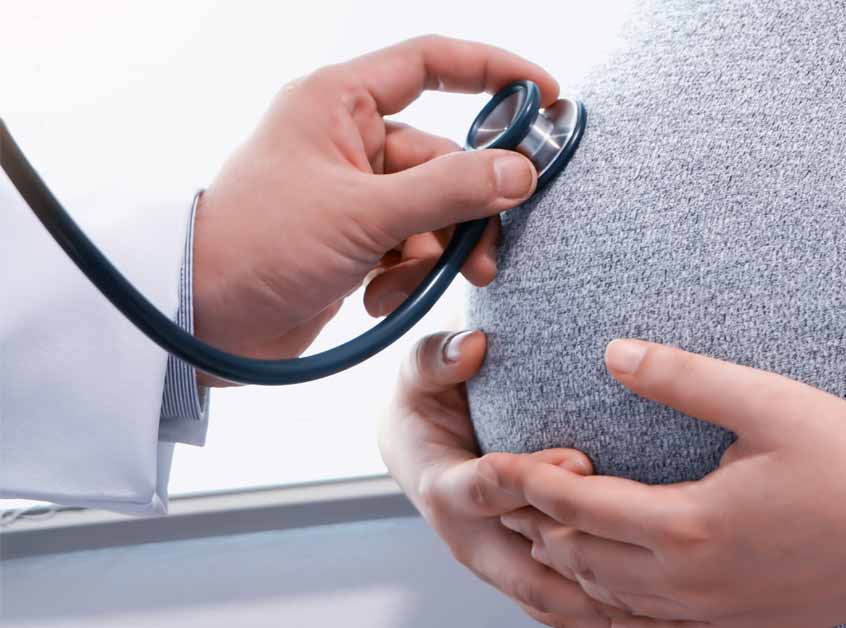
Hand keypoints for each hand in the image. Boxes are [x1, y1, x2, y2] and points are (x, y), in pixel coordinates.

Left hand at [192, 35, 557, 385]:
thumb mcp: (364, 216)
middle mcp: (346, 140)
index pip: (429, 63)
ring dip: (437, 249)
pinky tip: (379, 298)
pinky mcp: (353, 238)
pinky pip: (409, 243)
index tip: (544, 95)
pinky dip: (407, 273)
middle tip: (486, 252)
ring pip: (433, 207)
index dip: (492, 71)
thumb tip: (519, 171)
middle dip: (466, 207)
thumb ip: (448, 191)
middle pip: (443, 156)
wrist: (200, 321)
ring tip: (422, 283)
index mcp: (337, 103)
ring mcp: (351, 192)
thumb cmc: (258, 246)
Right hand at [378, 327, 630, 626]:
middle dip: (587, 571)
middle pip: (530, 575)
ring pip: (554, 604)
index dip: (534, 477)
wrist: (418, 448)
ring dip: (606, 609)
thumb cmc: (425, 404)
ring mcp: (499, 565)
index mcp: (445, 490)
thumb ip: (437, 357)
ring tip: (668, 608)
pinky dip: (609, 615)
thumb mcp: (419, 373)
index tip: (582, 459)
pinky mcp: (524, 576)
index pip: (488, 492)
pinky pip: (567, 608)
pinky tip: (660, 614)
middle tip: (646, 559)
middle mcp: (472, 540)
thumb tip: (473, 344)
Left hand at [488, 340, 845, 627]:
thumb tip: (613, 352)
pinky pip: (655, 625)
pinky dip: (617, 603)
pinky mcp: (742, 623)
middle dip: (543, 528)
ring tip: (553, 532)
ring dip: (575, 568)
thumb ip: (683, 376)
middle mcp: (692, 581)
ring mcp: (717, 611)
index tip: (506, 460)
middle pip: (583, 564)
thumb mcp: (768, 402)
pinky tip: (615, 583)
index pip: (581, 509)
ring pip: (613, 602)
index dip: (534, 484)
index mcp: (690, 525)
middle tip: (523, 491)